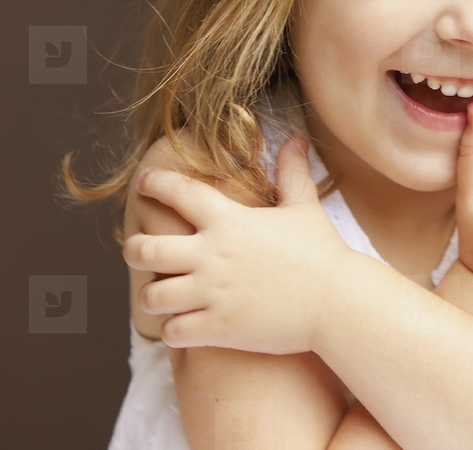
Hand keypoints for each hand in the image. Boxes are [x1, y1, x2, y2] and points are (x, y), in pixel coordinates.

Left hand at [122, 136, 352, 354]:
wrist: (338, 304)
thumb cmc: (323, 254)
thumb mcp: (304, 207)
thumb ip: (293, 172)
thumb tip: (296, 140)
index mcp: (228, 221)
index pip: (177, 192)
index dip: (154, 183)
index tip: (144, 183)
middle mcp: (212, 255)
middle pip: (143, 250)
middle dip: (134, 250)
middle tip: (140, 252)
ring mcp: (212, 294)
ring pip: (151, 296)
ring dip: (153, 295)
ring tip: (162, 295)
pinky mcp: (218, 328)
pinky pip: (171, 332)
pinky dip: (172, 329)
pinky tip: (182, 324)